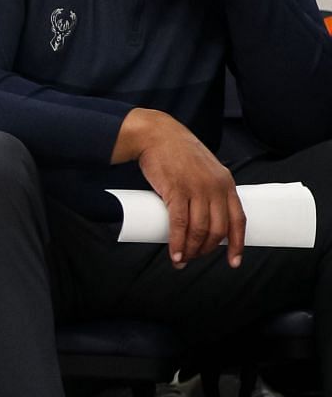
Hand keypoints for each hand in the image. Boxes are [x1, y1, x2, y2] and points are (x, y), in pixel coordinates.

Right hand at [119, 109, 243, 266]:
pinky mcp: (175, 190)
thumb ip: (208, 189)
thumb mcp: (204, 169)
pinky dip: (177, 242)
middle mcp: (215, 187)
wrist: (156, 134)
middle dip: (206, 250)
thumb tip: (202, 216)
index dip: (237, 244)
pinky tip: (175, 253)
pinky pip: (179, 223)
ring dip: (191, 250)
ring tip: (181, 259)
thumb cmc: (177, 152)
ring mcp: (196, 189)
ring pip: (199, 229)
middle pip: (218, 229)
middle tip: (194, 257)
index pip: (238, 220)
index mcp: (226, 183)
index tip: (233, 261)